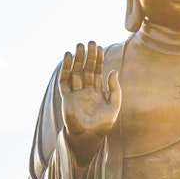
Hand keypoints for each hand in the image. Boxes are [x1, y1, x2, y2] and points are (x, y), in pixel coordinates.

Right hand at [61, 41, 120, 161]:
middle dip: (88, 56)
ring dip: (77, 59)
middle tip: (90, 42)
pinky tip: (67, 57)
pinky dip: (65, 68)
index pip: (97, 71)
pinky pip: (64, 80)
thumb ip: (115, 88)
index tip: (99, 47)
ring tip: (79, 46)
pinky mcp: (66, 97)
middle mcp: (86, 90)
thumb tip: (112, 71)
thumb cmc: (103, 123)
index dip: (98, 59)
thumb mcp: (114, 104)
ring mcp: (75, 93)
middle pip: (86, 69)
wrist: (89, 136)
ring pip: (75, 71)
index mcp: (97, 91)